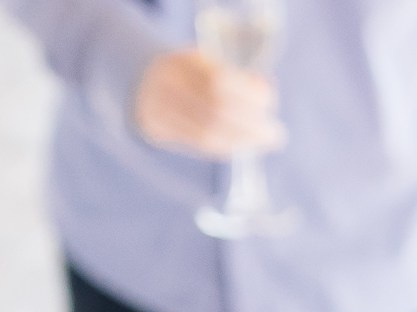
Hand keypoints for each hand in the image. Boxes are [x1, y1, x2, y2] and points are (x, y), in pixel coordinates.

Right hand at [134, 48, 282, 158]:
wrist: (140, 79)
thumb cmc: (188, 71)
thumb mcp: (208, 63)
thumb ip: (235, 75)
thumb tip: (266, 92)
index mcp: (179, 61)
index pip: (217, 81)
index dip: (247, 94)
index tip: (270, 102)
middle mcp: (165, 84)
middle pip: (213, 110)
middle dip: (250, 124)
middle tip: (276, 133)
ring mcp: (157, 108)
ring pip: (206, 132)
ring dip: (243, 140)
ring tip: (266, 141)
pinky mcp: (156, 128)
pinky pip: (198, 144)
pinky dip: (227, 145)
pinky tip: (244, 144)